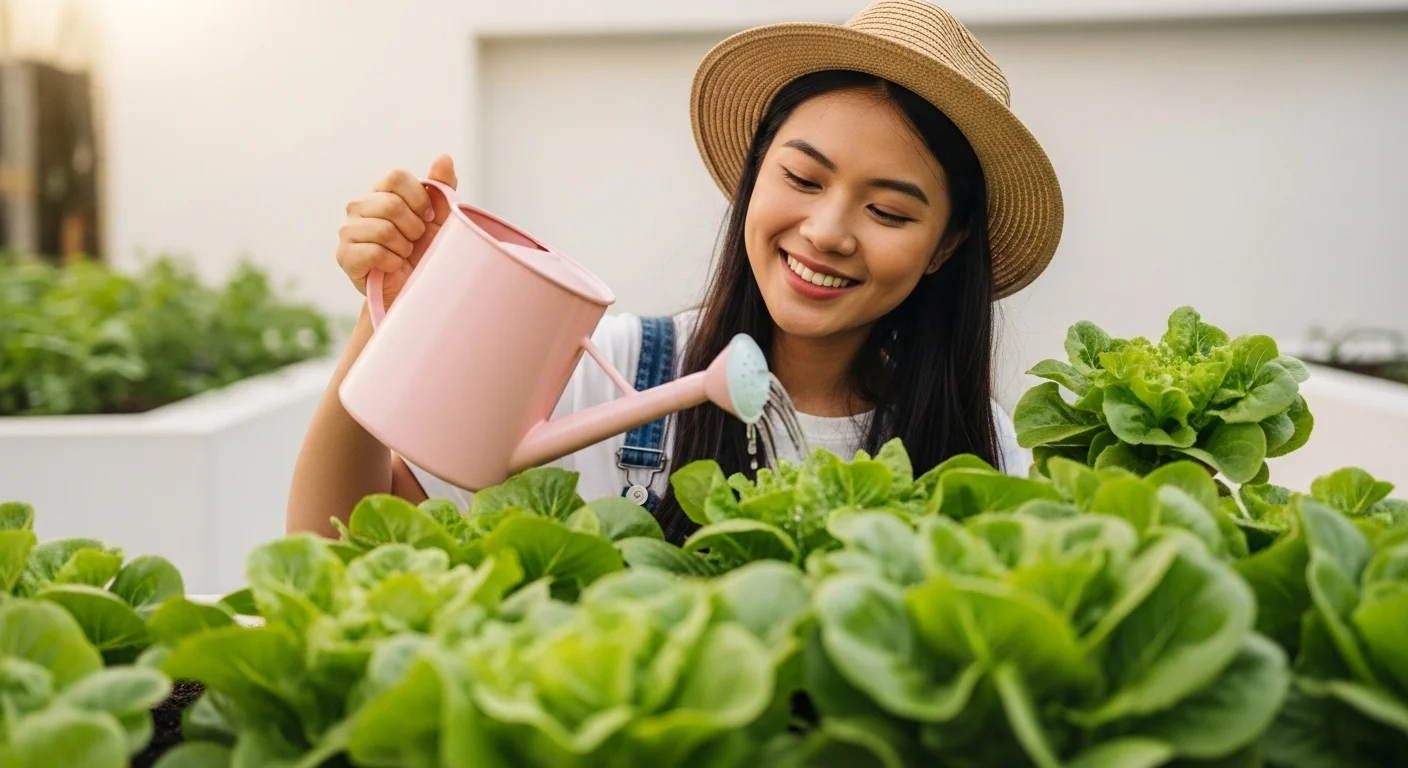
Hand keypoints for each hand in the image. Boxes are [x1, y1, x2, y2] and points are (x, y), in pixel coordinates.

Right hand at [336, 154, 457, 305]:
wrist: (413, 289)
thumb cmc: (425, 252)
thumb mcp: (440, 219)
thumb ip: (441, 188)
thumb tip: (444, 157)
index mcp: (380, 192)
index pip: (396, 176)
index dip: (419, 198)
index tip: (428, 218)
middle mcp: (359, 206)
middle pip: (391, 204)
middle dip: (414, 228)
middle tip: (415, 241)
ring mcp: (348, 230)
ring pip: (384, 230)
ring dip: (404, 247)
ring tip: (403, 254)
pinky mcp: (344, 256)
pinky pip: (375, 252)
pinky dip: (393, 262)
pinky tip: (393, 266)